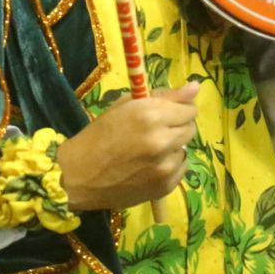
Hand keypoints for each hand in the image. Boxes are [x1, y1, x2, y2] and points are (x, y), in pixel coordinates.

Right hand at [57, 84, 199, 210]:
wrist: (78, 176)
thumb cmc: (98, 135)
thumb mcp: (124, 106)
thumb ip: (163, 96)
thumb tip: (196, 87)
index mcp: (150, 115)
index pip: (188, 109)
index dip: (178, 109)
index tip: (166, 113)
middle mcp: (162, 140)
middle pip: (191, 128)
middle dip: (178, 126)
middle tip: (157, 131)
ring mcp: (165, 166)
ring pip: (185, 149)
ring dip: (173, 147)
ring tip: (150, 151)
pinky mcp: (165, 186)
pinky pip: (181, 169)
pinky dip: (170, 165)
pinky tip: (150, 166)